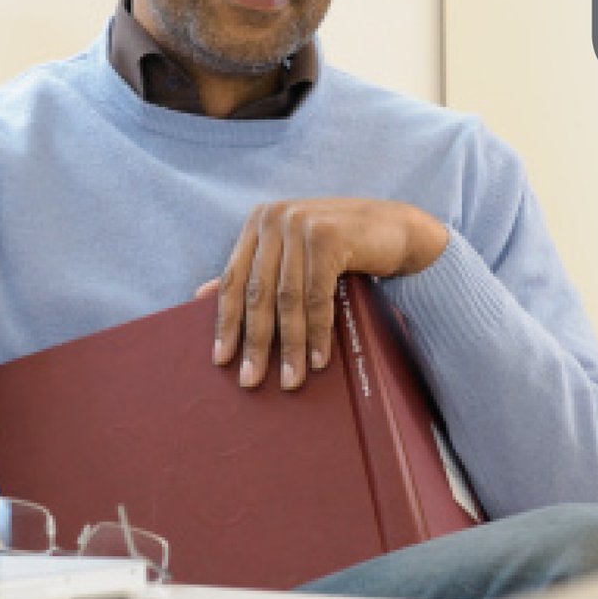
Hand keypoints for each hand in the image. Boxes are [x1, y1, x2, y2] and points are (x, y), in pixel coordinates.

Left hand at [212, 198, 447, 390]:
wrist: (397, 228)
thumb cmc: (342, 246)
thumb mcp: (293, 253)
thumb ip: (255, 269)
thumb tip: (200, 295)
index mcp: (260, 221)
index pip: (234, 279)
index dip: (226, 322)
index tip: (221, 359)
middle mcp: (275, 218)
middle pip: (259, 292)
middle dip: (256, 342)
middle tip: (251, 380)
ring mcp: (301, 225)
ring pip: (289, 299)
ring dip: (290, 345)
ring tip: (291, 379)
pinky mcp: (329, 237)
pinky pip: (318, 297)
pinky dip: (317, 332)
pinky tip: (317, 359)